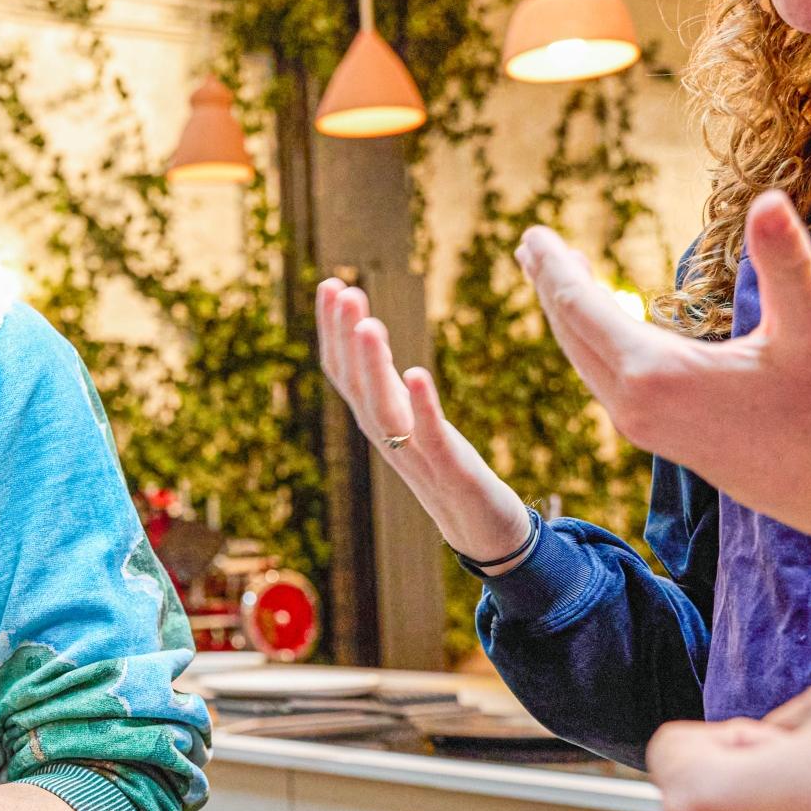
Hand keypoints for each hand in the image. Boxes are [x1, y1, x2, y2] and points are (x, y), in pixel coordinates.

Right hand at [314, 277, 536, 565]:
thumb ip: (387, 379)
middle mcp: (385, 435)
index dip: (332, 328)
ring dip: (372, 364)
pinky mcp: (449, 469)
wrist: (481, 527)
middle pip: (354, 382)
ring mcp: (414, 454)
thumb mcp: (410, 415)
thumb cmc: (447, 466)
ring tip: (368, 322)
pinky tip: (417, 372)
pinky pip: (429, 435)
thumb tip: (364, 331)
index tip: (329, 283)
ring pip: (381, 407)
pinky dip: (421, 405)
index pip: (343, 369)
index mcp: (377, 418)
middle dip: (344, 335)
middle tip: (338, 288)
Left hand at [515, 190, 810, 553]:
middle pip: (571, 332)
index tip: (531, 233)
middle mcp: (634, 404)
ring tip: (556, 276)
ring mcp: (641, 425)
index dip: (554, 266)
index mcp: (656, 373)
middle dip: (550, 285)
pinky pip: (604, 380)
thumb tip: (769, 199)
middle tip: (531, 243)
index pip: (581, 307)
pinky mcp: (655, 437)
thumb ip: (785, 264)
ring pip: (585, 359)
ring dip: (567, 315)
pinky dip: (591, 344)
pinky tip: (601, 326)